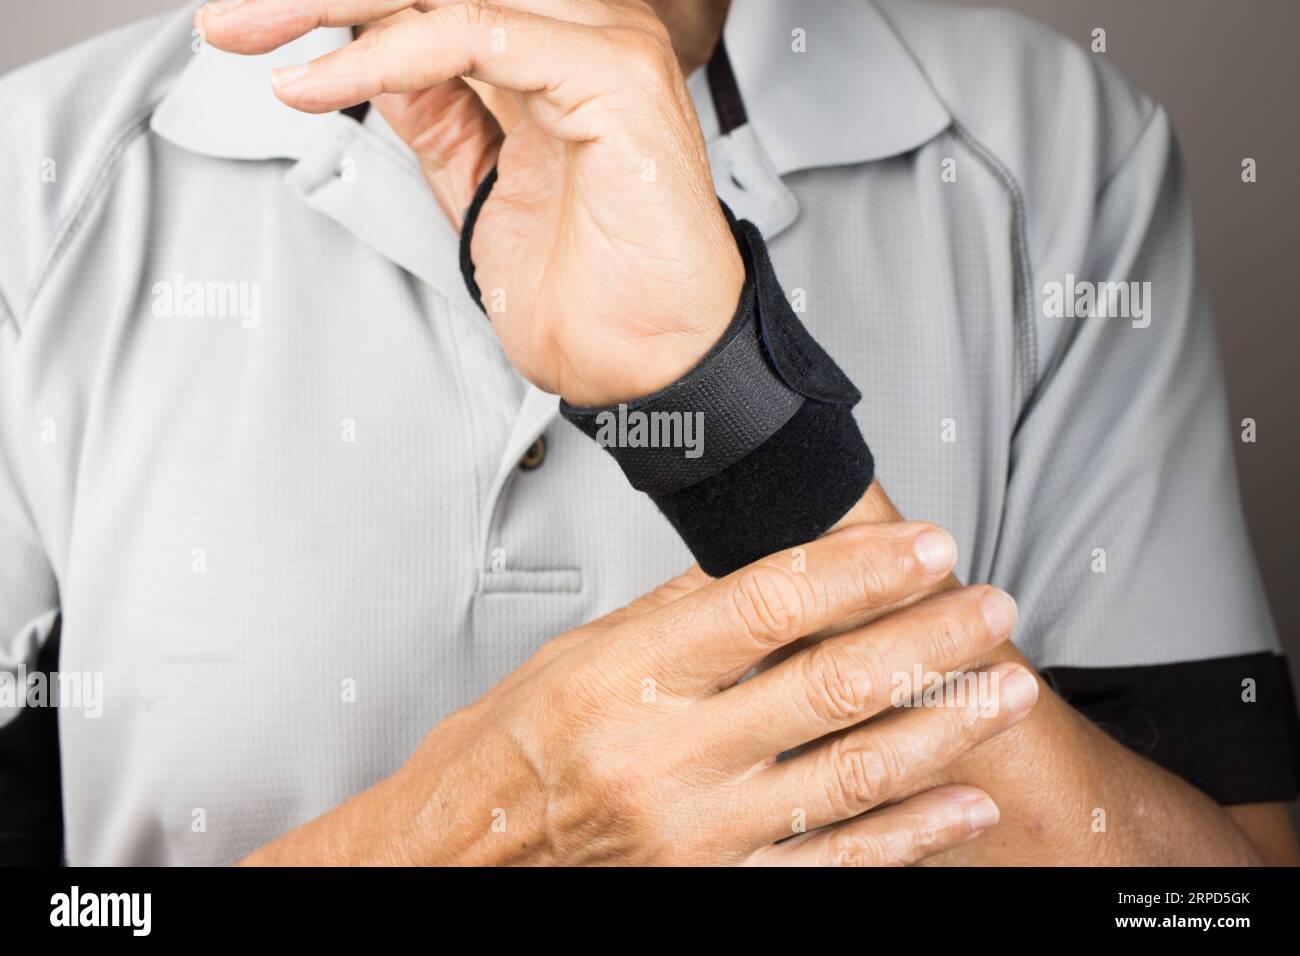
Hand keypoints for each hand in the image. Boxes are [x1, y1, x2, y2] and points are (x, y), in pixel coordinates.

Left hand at [199, 0, 744, 405]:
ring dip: (333, 5)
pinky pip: (477, 35)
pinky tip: (320, 83)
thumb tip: (366, 60)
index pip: (432, 3)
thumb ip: (433, 114)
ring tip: (250, 34)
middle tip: (230, 23)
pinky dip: (387, 56)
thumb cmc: (592, 295)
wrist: (650, 364)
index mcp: (550, 57)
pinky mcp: (613, 74)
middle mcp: (578, 36)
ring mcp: (602, 46)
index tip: (252, 32)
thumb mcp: (478, 187)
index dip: (340, 13)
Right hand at [244, 521, 1036, 864]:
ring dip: (944, 726)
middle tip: (989, 608)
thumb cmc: (508, 755)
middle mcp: (670, 756)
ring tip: (1005, 688)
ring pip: (854, 773)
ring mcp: (702, 831)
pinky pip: (835, 861)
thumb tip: (764, 572)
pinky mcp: (720, 884)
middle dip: (929, 639)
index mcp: (632, 678)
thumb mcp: (579, 656)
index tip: (924, 547)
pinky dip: (911, 834)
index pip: (771, 604)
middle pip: (831, 684)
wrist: (463, 861)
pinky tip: (961, 804)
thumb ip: (679, 616)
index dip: (862, 570)